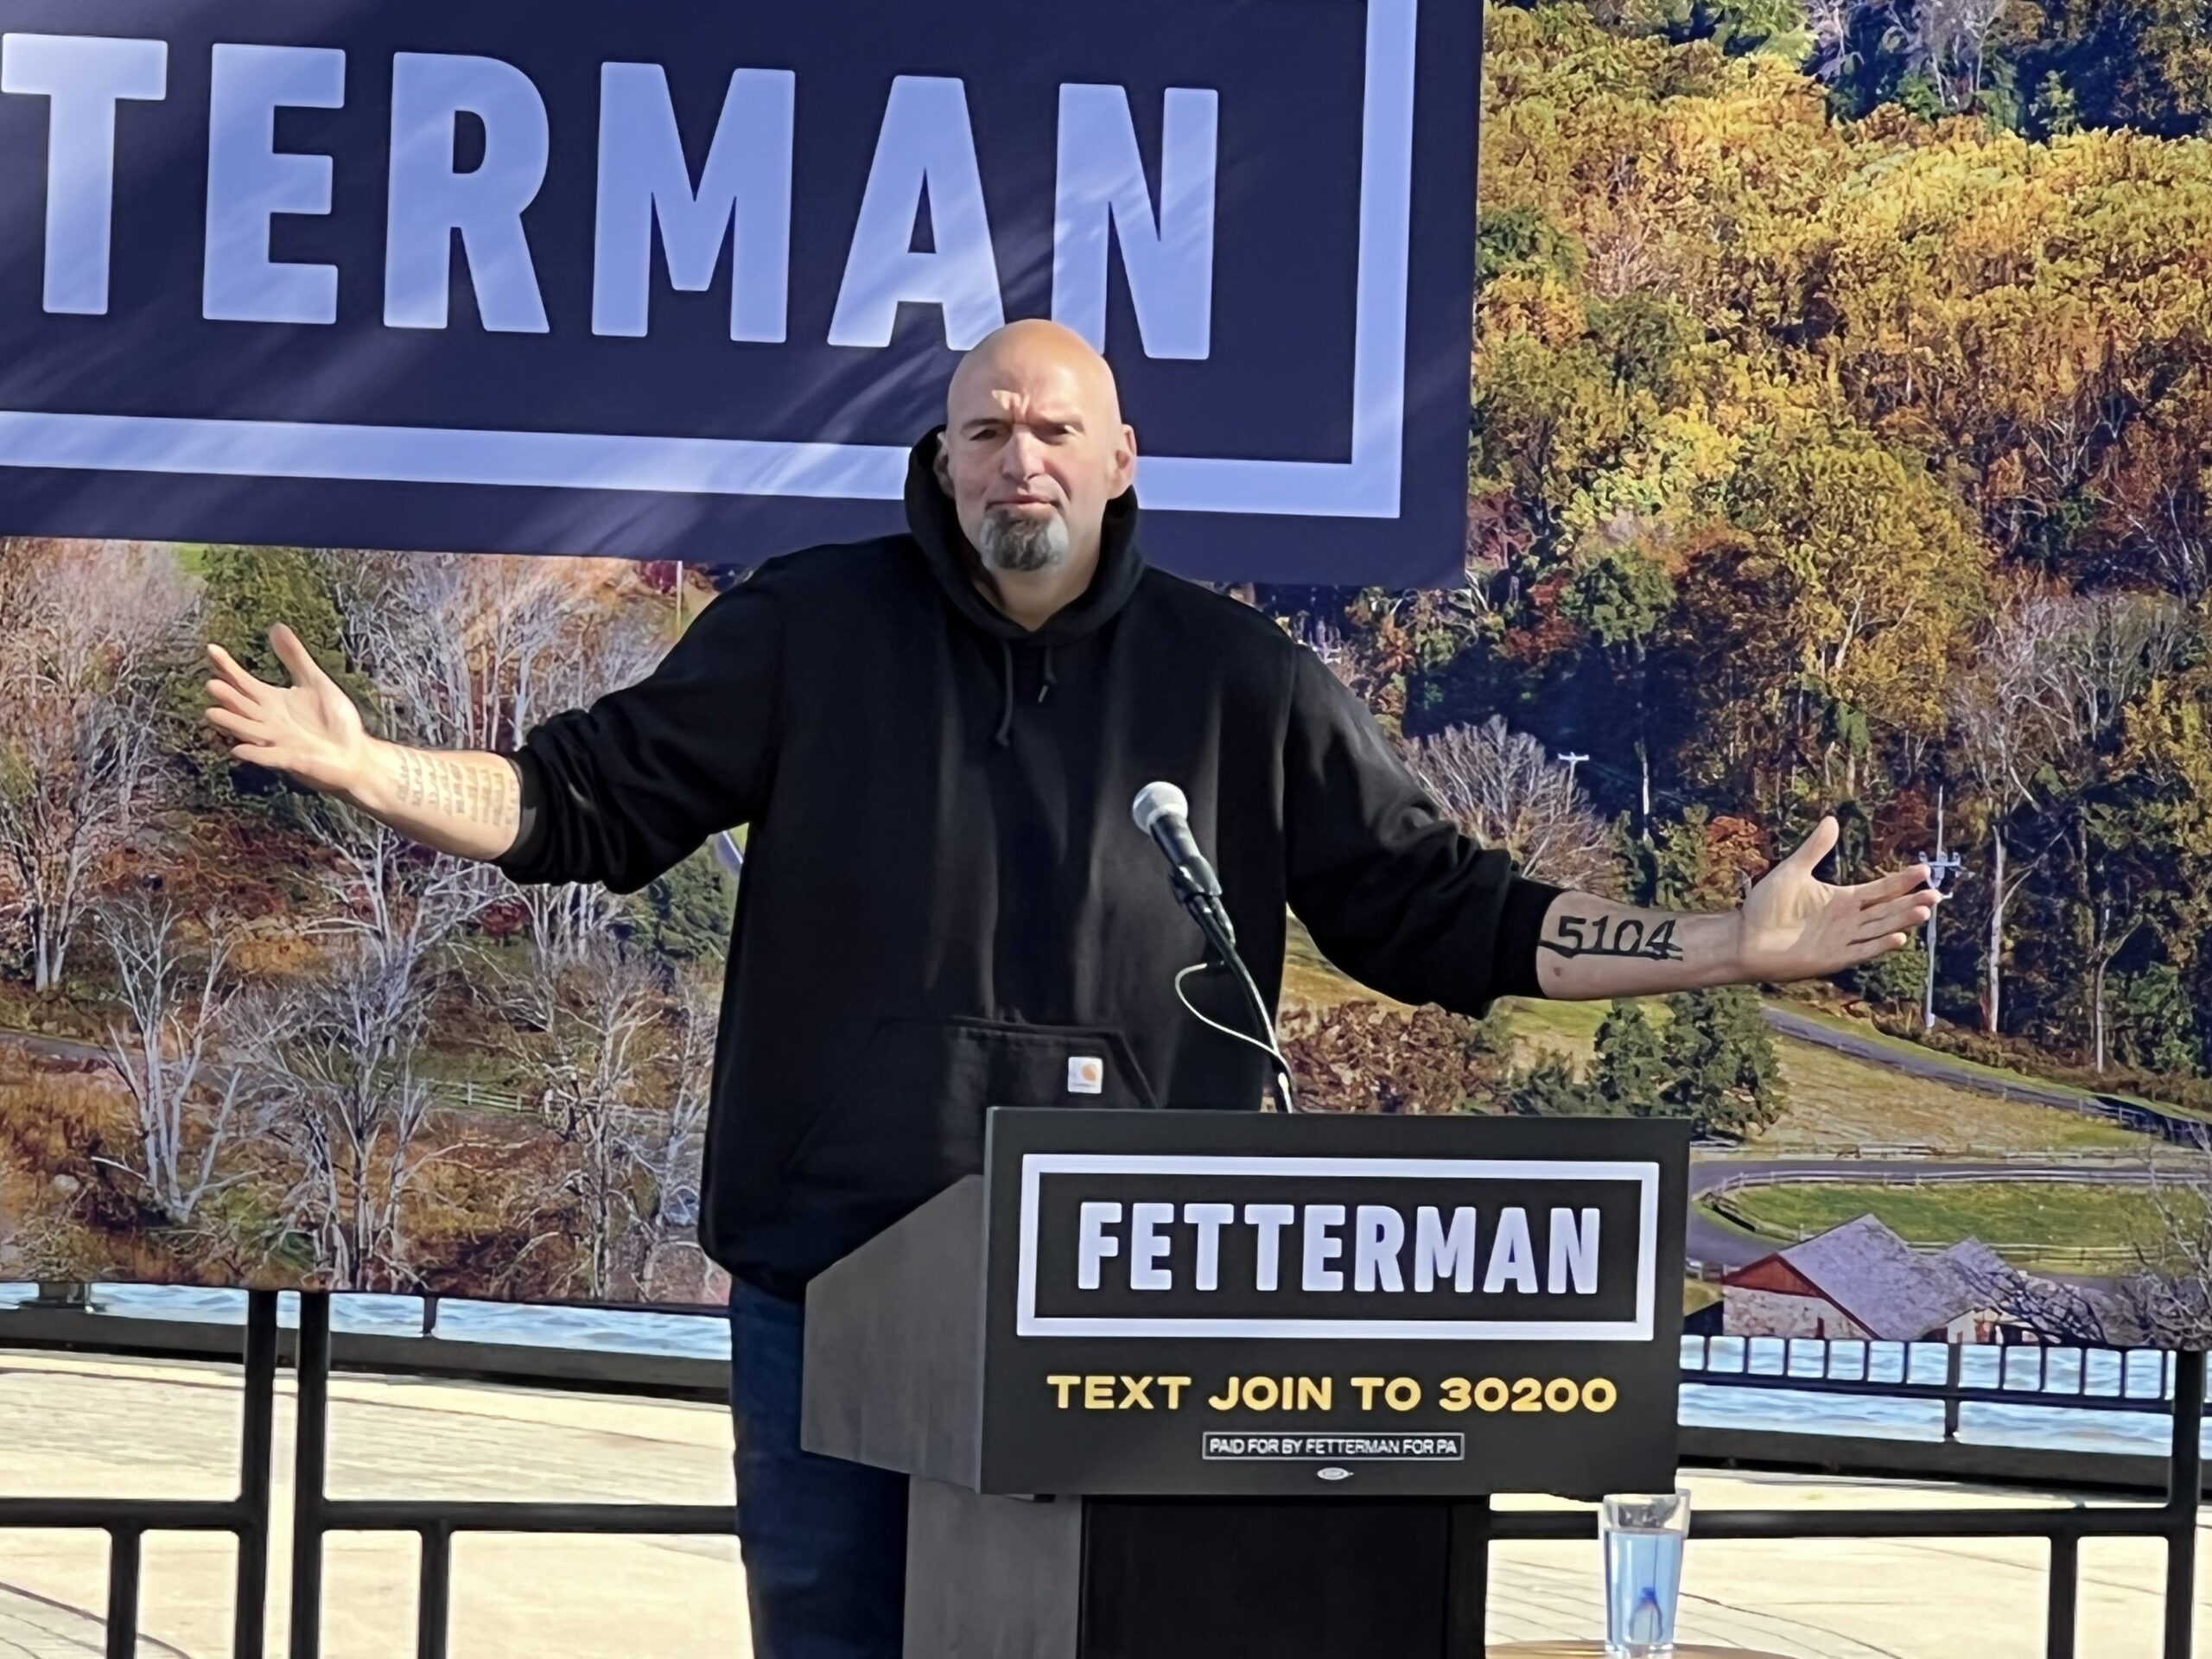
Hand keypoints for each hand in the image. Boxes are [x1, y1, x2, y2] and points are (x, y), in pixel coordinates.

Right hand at [202, 625, 372, 795]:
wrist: (355, 753)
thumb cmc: (334, 720)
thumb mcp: (315, 681)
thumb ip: (295, 657)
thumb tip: (276, 627)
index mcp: (272, 701)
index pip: (243, 681)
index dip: (228, 666)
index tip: (211, 648)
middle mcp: (268, 721)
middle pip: (242, 706)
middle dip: (228, 696)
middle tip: (211, 684)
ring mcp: (277, 741)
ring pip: (249, 731)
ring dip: (233, 723)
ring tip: (212, 713)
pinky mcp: (291, 759)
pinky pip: (269, 757)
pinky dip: (255, 753)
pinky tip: (239, 749)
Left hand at [1733, 816, 1938, 981]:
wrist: (1744, 937)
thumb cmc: (1765, 906)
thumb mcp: (1793, 871)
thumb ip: (1814, 849)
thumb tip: (1832, 820)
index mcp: (1842, 900)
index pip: (1880, 889)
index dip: (1901, 881)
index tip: (1924, 869)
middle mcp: (1848, 921)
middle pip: (1887, 910)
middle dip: (1911, 901)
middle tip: (1936, 892)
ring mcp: (1843, 940)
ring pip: (1880, 929)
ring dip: (1902, 921)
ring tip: (1925, 909)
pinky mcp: (1833, 958)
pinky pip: (1862, 951)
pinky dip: (1880, 946)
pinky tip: (1899, 937)